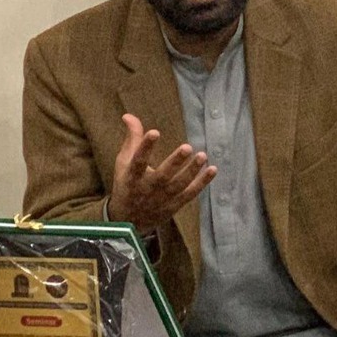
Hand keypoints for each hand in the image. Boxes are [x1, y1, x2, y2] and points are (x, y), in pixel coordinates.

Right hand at [109, 113, 216, 233]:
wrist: (128, 221)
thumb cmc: (127, 185)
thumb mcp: (124, 163)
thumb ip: (131, 139)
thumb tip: (128, 115)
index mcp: (132, 177)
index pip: (137, 161)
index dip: (145, 147)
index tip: (154, 132)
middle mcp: (147, 189)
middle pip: (162, 176)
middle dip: (174, 162)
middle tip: (187, 147)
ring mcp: (162, 199)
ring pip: (179, 185)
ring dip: (192, 171)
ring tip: (203, 156)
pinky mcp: (174, 205)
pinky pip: (190, 194)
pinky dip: (202, 183)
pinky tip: (213, 170)